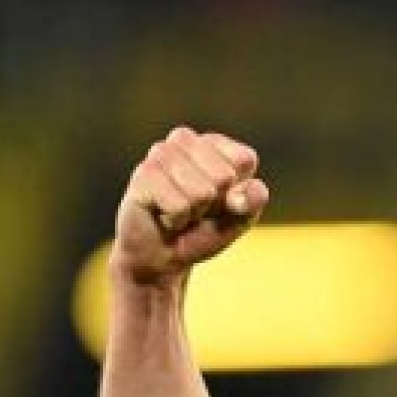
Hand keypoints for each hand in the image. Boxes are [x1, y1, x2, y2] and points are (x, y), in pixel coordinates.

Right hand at [113, 127, 269, 286]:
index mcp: (213, 143)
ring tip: (179, 212)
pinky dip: (177, 221)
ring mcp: (160, 154)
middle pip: (224, 176)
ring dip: (194, 214)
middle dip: (214, 205)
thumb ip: (253, 200)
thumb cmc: (202, 230)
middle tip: (195, 210)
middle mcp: (184, 140)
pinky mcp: (143, 174)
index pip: (244, 160)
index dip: (238, 193)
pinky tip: (163, 216)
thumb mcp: (240, 217)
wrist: (161, 256)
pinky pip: (179, 206)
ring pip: (202, 192)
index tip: (219, 202)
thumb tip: (239, 197)